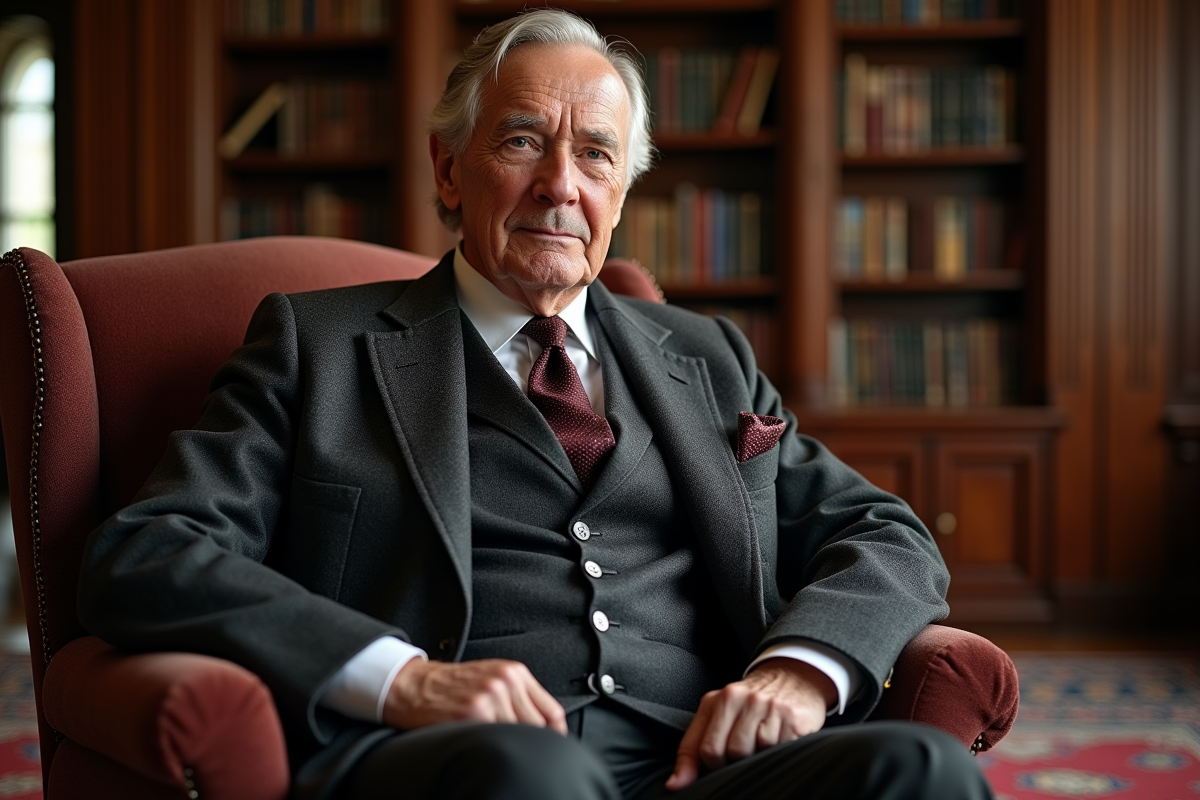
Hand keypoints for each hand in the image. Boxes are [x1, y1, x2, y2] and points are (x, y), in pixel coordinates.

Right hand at [382, 658, 567, 734]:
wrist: (415, 685)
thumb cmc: (452, 685)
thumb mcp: (491, 679)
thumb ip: (518, 697)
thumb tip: (545, 727)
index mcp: (514, 673)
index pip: (552, 710)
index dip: (556, 734)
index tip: (552, 747)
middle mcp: (505, 681)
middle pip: (537, 726)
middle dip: (530, 741)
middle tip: (519, 751)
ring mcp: (490, 696)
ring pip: (517, 734)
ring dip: (508, 745)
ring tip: (494, 746)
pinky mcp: (473, 712)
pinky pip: (495, 738)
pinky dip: (491, 746)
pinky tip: (480, 743)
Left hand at [666, 658, 834, 791]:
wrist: (791, 678)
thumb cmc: (748, 704)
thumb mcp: (716, 716)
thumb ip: (691, 749)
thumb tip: (675, 785)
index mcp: (719, 700)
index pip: (706, 748)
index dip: (712, 765)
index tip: (717, 766)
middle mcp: (742, 699)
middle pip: (733, 752)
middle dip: (737, 761)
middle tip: (745, 751)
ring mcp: (768, 706)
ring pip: (758, 753)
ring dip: (760, 755)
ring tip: (762, 742)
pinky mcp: (792, 716)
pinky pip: (781, 749)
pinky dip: (780, 750)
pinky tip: (779, 737)